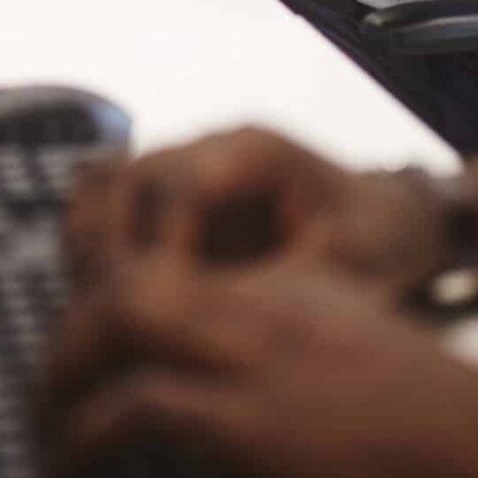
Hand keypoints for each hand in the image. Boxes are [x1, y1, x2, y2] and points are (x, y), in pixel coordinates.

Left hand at [41, 231, 477, 477]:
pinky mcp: (257, 418)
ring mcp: (256, 355)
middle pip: (123, 278)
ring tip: (45, 433)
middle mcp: (260, 303)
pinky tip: (73, 470)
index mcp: (285, 286)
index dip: (103, 292)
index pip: (166, 258)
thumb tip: (222, 416)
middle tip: (45, 390)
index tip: (77, 345)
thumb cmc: (449, 422)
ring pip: (115, 320)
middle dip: (67, 332)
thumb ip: (290, 355)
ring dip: (60, 376)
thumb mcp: (356, 356)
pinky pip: (138, 407)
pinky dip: (87, 437)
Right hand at [63, 128, 447, 298]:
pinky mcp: (162, 197)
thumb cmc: (377, 242)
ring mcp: (179, 165)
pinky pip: (97, 202)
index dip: (164, 248)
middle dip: (115, 253)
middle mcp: (207, 148)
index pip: (181, 186)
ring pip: (99, 184)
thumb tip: (230, 330)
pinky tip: (108, 302)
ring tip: (109, 314)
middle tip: (125, 320)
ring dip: (91, 247)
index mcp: (255, 153)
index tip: (170, 306)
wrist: (388, 223)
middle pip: (123, 179)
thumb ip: (292, 291)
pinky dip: (89, 245)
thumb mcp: (353, 268)